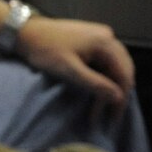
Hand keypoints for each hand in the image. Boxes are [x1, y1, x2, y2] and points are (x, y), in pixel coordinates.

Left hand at [17, 17, 134, 115]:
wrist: (28, 31)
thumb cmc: (47, 51)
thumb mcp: (70, 71)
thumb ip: (95, 83)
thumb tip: (119, 97)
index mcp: (105, 42)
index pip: (124, 73)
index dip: (121, 98)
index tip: (113, 119)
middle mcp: (108, 36)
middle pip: (123, 68)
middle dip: (118, 93)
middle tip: (109, 116)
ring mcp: (101, 35)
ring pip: (116, 64)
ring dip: (111, 86)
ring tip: (102, 107)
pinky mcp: (94, 38)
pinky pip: (107, 59)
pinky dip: (105, 76)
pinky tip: (99, 88)